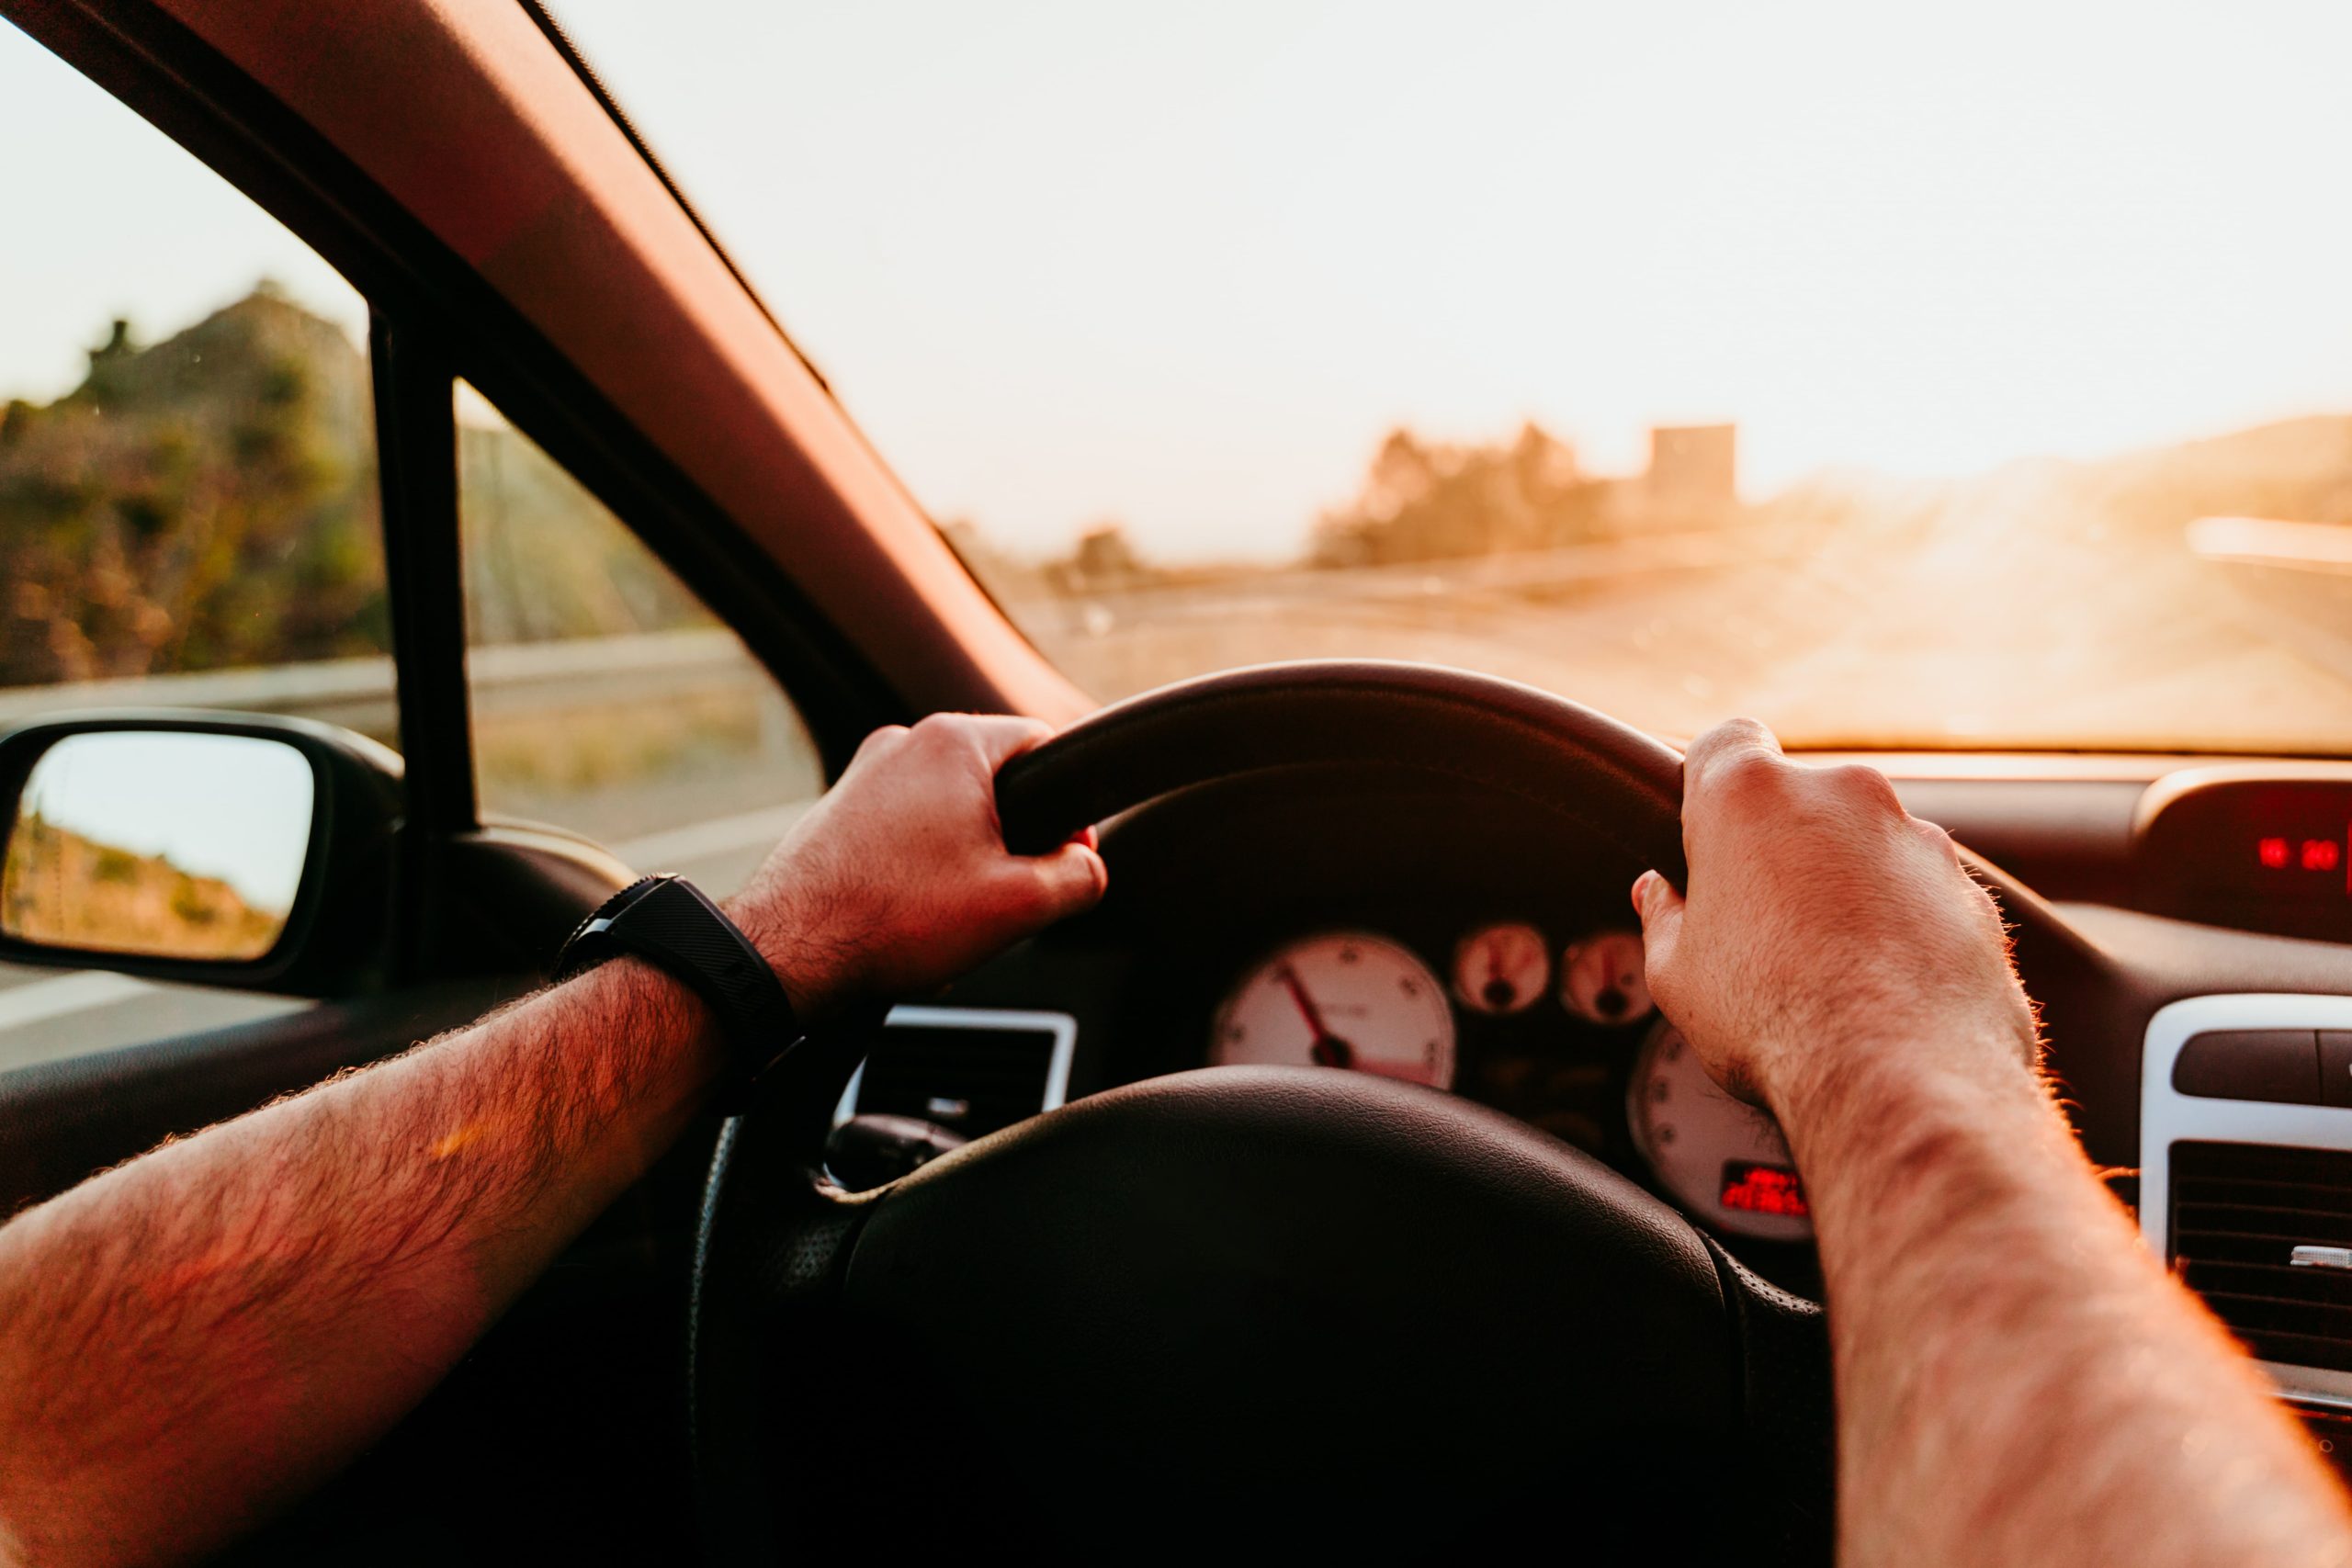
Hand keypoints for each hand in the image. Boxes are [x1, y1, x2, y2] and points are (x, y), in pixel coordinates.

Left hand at [726, 714, 1105, 1016]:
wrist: (789, 952)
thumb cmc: (893, 919)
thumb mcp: (1020, 905)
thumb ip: (1080, 877)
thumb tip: (1087, 868)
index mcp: (953, 742)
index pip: (1046, 744)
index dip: (1072, 808)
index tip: (1067, 859)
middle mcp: (904, 743)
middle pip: (997, 780)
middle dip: (1014, 840)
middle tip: (1011, 895)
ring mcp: (865, 775)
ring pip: (951, 810)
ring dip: (968, 858)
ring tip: (955, 912)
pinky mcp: (839, 811)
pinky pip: (908, 829)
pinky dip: (923, 867)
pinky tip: (915, 915)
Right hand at [1629, 719, 2037, 1121]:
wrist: (1900, 1080)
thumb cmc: (1771, 1020)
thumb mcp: (1676, 974)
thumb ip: (1664, 917)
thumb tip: (1656, 896)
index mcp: (1749, 795)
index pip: (1723, 743)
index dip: (1711, 787)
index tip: (1708, 836)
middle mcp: (1842, 794)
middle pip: (1800, 800)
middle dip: (1782, 849)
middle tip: (1759, 925)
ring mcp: (1918, 839)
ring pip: (1867, 847)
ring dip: (1847, 889)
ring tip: (1827, 973)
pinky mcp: (1973, 893)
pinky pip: (1922, 897)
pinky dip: (1903, 929)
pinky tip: (1882, 993)